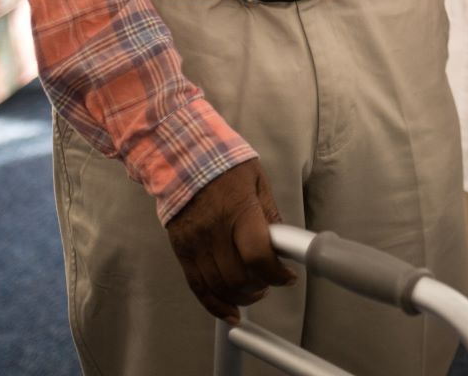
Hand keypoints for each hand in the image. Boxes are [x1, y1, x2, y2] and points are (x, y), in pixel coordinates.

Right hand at [164, 158, 296, 323]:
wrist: (180, 157)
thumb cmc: (223, 165)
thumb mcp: (257, 181)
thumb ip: (270, 213)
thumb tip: (285, 242)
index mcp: (239, 210)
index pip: (257, 254)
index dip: (276, 273)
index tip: (287, 277)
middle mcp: (214, 230)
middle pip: (237, 276)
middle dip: (260, 286)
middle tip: (269, 282)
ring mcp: (195, 243)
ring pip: (218, 286)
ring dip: (240, 297)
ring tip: (253, 292)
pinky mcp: (181, 251)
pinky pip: (197, 286)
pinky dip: (214, 304)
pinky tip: (230, 312)